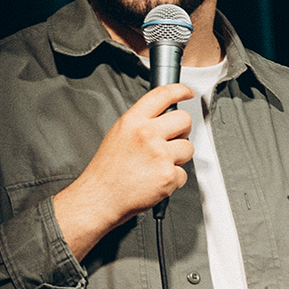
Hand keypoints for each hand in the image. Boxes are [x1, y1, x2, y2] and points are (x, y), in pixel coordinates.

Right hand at [52, 84, 194, 260]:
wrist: (100, 198)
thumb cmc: (107, 171)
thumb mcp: (118, 134)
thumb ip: (140, 122)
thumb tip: (162, 117)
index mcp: (133, 121)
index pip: (162, 95)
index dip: (180, 90)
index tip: (187, 93)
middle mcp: (147, 134)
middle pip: (184, 120)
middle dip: (183, 130)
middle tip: (172, 139)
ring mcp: (160, 155)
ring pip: (188, 147)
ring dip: (178, 157)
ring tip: (158, 164)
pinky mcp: (168, 175)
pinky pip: (183, 173)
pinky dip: (173, 179)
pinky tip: (156, 180)